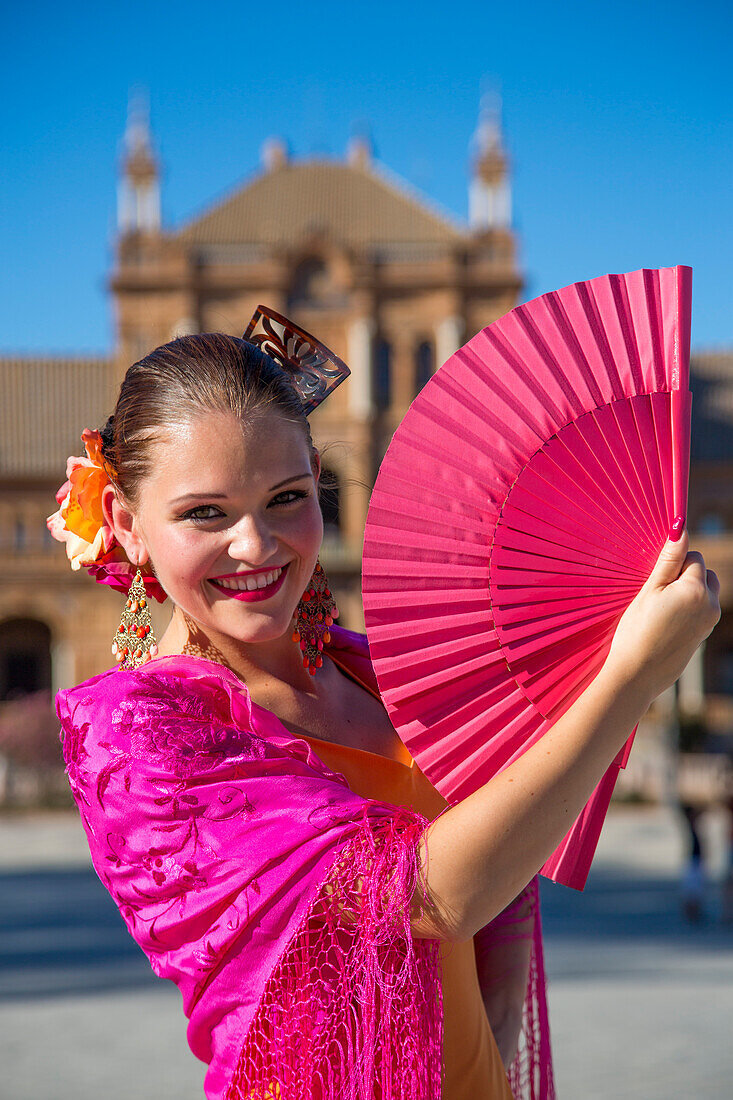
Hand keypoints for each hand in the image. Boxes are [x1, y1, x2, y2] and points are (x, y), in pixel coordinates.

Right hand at [605, 528, 720, 701]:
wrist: (637, 673)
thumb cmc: (636, 630)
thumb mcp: (649, 591)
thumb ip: (668, 560)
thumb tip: (681, 530)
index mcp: (696, 590)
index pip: (693, 557)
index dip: (673, 564)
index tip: (656, 580)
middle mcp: (710, 604)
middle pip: (705, 573)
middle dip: (686, 575)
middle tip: (658, 594)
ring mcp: (710, 621)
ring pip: (706, 591)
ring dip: (689, 591)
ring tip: (663, 608)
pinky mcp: (705, 633)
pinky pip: (703, 609)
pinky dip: (689, 608)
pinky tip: (667, 621)